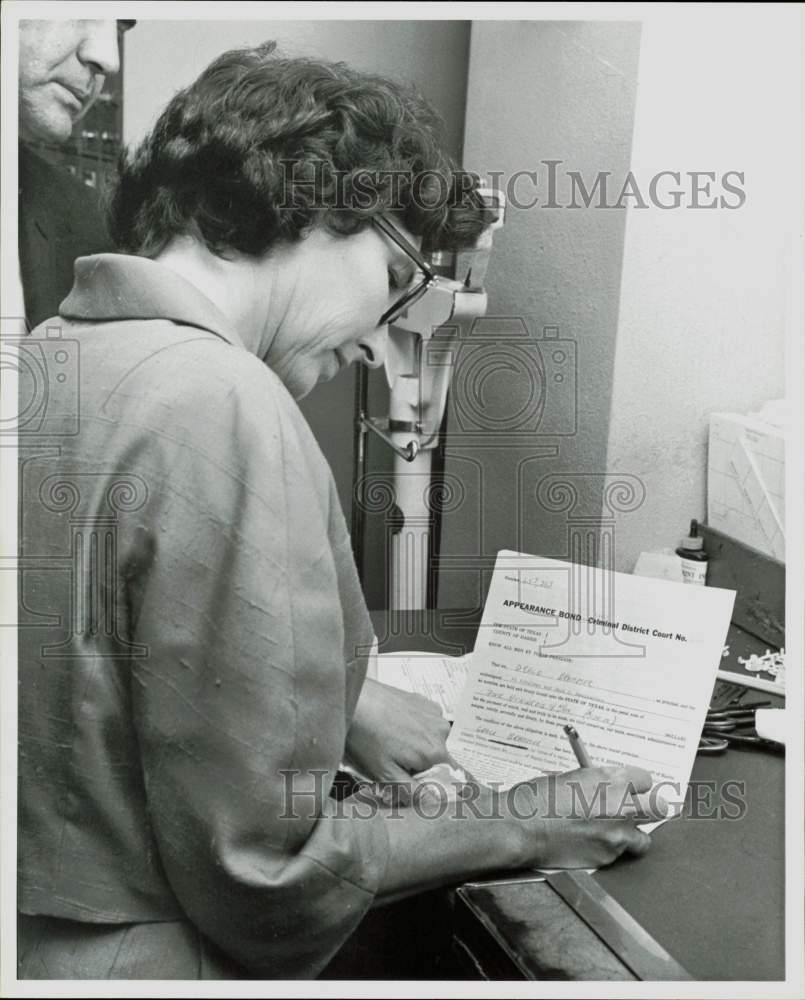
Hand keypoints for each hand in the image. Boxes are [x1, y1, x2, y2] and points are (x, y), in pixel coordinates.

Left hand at [346, 678, 451, 786]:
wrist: (352, 699)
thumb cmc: (365, 736)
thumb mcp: (385, 773)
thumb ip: (412, 792)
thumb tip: (434, 803)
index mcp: (435, 751)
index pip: (449, 776)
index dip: (431, 782)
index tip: (412, 781)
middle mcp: (441, 730)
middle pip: (437, 758)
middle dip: (419, 764)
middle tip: (393, 761)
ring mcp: (433, 712)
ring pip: (430, 739)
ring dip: (415, 745)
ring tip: (389, 741)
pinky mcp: (422, 700)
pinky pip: (425, 722)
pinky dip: (412, 727)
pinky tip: (391, 725)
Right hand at [502, 765, 667, 869]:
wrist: (521, 827)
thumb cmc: (536, 799)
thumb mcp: (569, 777)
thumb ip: (595, 782)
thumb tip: (604, 787)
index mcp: (610, 779)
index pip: (645, 779)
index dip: (636, 784)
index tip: (630, 788)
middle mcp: (620, 806)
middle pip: (658, 806)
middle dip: (649, 807)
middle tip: (638, 809)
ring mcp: (616, 835)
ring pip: (643, 838)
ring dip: (632, 834)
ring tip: (613, 832)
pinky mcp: (608, 857)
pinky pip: (620, 853)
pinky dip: (611, 850)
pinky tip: (593, 843)